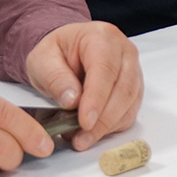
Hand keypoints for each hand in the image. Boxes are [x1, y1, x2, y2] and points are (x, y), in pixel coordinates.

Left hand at [25, 22, 142, 151]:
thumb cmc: (56, 54)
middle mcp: (124, 51)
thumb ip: (55, 78)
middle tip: (82, 138)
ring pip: (130, 103)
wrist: (66, 54)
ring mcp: (133, 70)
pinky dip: (112, 127)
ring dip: (108, 126)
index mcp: (102, 37)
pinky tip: (92, 133)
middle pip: (124, 88)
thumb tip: (73, 100)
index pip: (105, 69)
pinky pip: (129, 112)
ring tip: (82, 139)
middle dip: (104, 118)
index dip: (97, 98)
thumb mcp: (42, 60)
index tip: (85, 122)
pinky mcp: (134, 89)